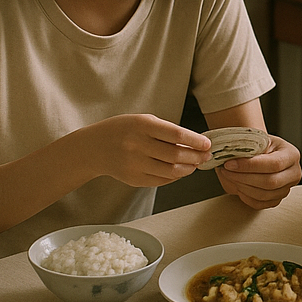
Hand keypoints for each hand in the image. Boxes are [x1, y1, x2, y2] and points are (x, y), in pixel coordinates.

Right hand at [84, 114, 211, 187]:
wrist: (94, 147)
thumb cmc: (123, 130)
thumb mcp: (143, 121)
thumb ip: (166, 131)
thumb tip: (194, 143)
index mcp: (142, 126)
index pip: (177, 135)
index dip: (196, 141)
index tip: (207, 144)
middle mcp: (138, 145)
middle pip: (176, 155)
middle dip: (196, 157)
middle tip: (206, 156)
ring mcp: (135, 164)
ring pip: (171, 171)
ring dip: (189, 169)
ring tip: (195, 164)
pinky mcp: (134, 179)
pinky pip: (161, 181)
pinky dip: (175, 177)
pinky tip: (180, 171)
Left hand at [214, 134, 301, 208]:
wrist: (262, 155)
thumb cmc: (258, 146)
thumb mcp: (256, 140)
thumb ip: (245, 146)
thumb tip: (226, 155)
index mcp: (292, 154)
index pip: (274, 164)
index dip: (250, 166)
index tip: (229, 163)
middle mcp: (294, 173)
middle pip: (270, 182)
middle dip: (243, 177)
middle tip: (225, 170)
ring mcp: (287, 189)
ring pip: (263, 194)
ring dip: (242, 186)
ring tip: (229, 176)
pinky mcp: (277, 200)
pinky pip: (259, 204)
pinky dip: (245, 196)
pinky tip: (237, 185)